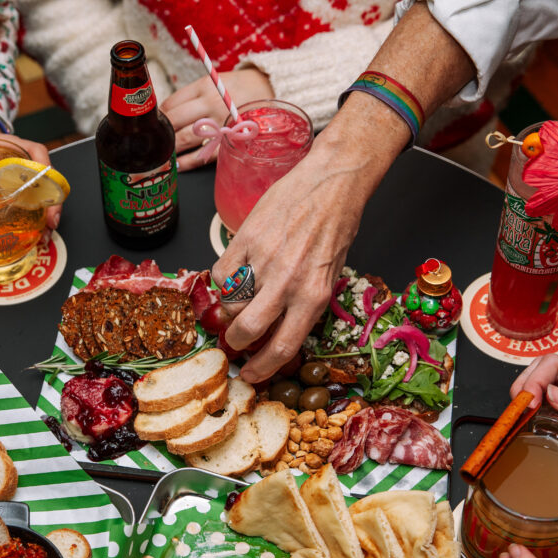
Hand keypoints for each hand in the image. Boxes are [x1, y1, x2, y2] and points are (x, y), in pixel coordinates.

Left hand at [0, 116, 60, 228]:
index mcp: (15, 145)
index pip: (37, 152)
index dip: (45, 172)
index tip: (45, 188)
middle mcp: (27, 159)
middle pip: (49, 180)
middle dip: (53, 205)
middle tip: (50, 225)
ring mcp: (29, 174)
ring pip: (47, 194)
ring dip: (49, 215)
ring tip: (44, 236)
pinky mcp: (26, 186)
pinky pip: (38, 200)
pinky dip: (40, 216)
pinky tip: (38, 232)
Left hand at [161, 69, 272, 171]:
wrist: (273, 93)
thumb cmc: (241, 88)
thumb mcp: (216, 81)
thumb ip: (194, 95)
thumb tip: (169, 112)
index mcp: (204, 87)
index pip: (171, 103)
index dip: (158, 115)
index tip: (153, 124)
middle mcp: (210, 104)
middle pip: (174, 121)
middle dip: (160, 132)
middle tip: (151, 141)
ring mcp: (219, 124)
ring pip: (185, 139)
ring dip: (170, 149)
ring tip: (161, 155)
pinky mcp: (229, 142)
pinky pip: (203, 155)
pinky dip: (187, 163)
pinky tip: (178, 166)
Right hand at [210, 93, 407, 382]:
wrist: (332, 183)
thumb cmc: (336, 227)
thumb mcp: (331, 276)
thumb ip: (304, 305)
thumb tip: (277, 334)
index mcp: (314, 295)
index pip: (282, 347)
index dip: (261, 368)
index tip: (251, 375)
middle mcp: (288, 282)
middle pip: (247, 330)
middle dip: (235, 343)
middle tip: (235, 341)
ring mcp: (263, 259)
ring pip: (230, 303)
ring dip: (229, 310)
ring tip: (239, 302)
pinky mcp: (245, 238)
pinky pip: (220, 273)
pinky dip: (222, 282)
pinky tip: (233, 276)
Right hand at [512, 355, 557, 502]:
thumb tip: (550, 394)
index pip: (557, 365)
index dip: (535, 378)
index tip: (525, 401)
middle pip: (546, 375)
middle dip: (524, 385)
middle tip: (514, 410)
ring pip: (546, 396)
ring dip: (527, 403)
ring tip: (517, 420)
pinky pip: (553, 420)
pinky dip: (536, 421)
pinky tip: (531, 431)